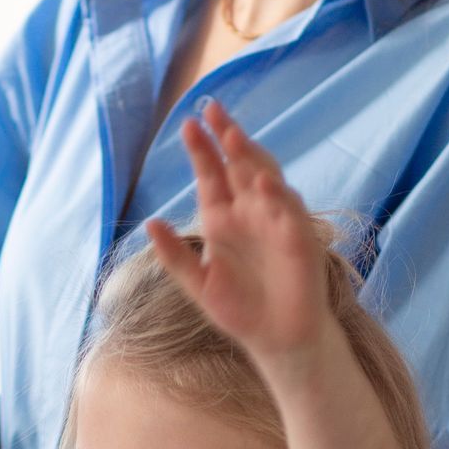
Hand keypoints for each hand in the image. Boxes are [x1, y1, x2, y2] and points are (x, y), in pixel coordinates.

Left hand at [147, 100, 332, 369]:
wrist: (277, 339)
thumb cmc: (239, 310)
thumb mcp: (197, 285)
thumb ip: (175, 256)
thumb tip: (150, 223)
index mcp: (222, 219)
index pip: (211, 175)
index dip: (202, 150)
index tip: (189, 124)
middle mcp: (249, 212)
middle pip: (238, 165)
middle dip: (227, 138)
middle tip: (213, 110)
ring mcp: (275, 220)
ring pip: (264, 177)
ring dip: (251, 157)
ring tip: (232, 136)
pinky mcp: (298, 237)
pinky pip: (288, 209)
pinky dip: (276, 194)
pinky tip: (261, 182)